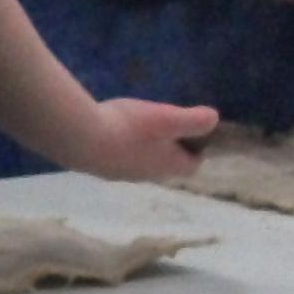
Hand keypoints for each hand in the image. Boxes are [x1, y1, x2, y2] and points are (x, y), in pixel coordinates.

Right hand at [61, 95, 219, 182]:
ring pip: (140, 163)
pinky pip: (118, 159)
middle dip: (169, 148)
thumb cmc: (128, 128)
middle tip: (166, 125)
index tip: (192, 131)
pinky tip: (112, 130)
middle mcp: (146, 175)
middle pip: (166, 165)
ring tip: (139, 126)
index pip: (191, 166)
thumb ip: (193, 119)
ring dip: (144, 148)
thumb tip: (214, 119)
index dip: (197, 150)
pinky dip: (122, 147)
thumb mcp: (166, 118)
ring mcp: (119, 175)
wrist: (79, 139)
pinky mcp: (98, 168)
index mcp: (167, 165)